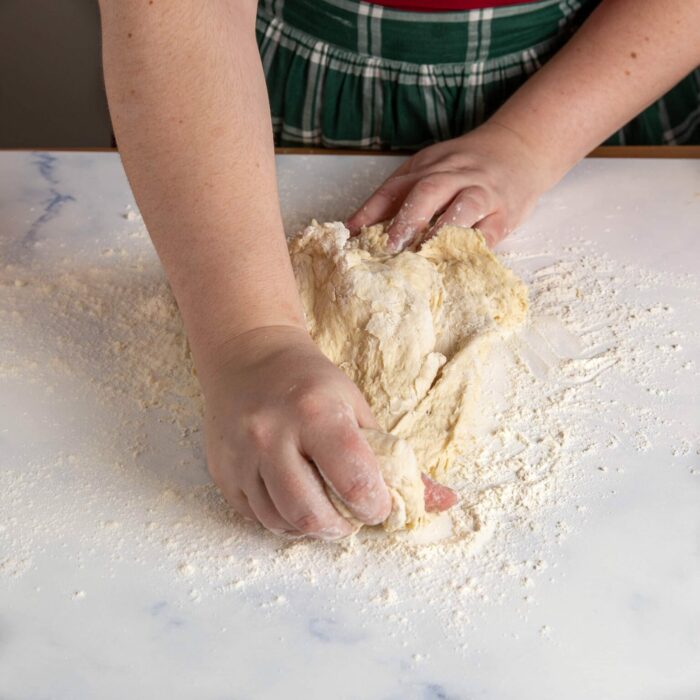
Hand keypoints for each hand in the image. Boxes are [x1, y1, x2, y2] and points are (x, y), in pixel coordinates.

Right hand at [200, 325, 456, 537]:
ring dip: (311, 526)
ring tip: (323, 506)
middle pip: (312, 514)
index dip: (376, 506)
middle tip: (351, 515)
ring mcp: (242, 455)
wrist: (248, 357)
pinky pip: (256, 517)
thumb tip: (445, 501)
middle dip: (342, 527)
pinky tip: (294, 497)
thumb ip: (398, 460)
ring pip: (282, 521)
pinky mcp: (223, 471)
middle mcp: (272, 435)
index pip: (354, 483)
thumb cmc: (313, 382)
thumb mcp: (359, 408)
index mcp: (316, 413)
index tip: (379, 502)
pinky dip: (283, 518)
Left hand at [347, 121, 551, 250]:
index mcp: (430, 164)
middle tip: (390, 247)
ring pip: (463, 207)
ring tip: (423, 255)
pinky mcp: (505, 213)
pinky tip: (456, 262)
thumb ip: (400, 194)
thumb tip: (359, 229)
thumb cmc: (467, 167)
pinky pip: (490, 231)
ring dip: (441, 232)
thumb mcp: (432, 167)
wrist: (520, 148)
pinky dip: (472, 247)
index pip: (396, 185)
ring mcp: (483, 192)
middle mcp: (455, 174)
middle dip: (407, 219)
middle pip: (429, 190)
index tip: (353, 233)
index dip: (372, 209)